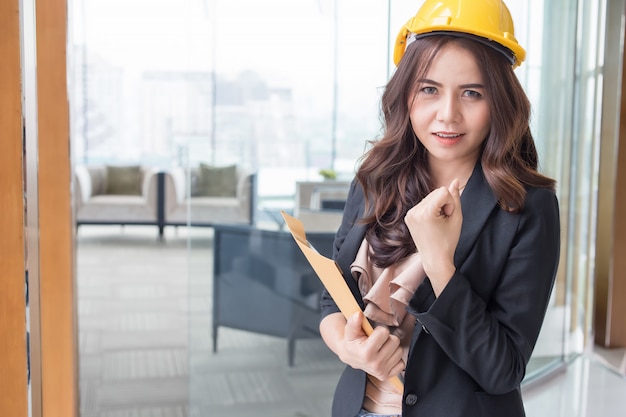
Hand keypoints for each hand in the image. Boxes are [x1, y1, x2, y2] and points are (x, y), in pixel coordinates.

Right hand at [339, 312, 404, 381]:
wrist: (350, 356)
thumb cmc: (352, 342)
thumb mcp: (350, 330)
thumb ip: (354, 321)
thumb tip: (358, 314)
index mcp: (366, 353)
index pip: (384, 333)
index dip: (379, 330)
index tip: (373, 334)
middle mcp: (375, 364)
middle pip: (395, 341)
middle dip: (387, 338)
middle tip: (378, 341)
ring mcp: (381, 372)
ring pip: (400, 351)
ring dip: (392, 348)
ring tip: (381, 348)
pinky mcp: (387, 376)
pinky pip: (401, 363)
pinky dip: (394, 359)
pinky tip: (384, 356)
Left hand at [404, 179, 462, 295]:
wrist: (434, 259)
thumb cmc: (448, 241)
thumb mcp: (456, 218)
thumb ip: (455, 197)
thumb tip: (455, 180)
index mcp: (425, 212)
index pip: (443, 191)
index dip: (450, 203)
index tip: (448, 217)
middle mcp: (414, 211)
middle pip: (436, 192)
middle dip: (443, 203)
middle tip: (443, 221)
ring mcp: (409, 214)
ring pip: (430, 197)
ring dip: (437, 206)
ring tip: (437, 223)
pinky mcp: (408, 216)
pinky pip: (423, 204)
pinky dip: (430, 209)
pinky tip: (431, 223)